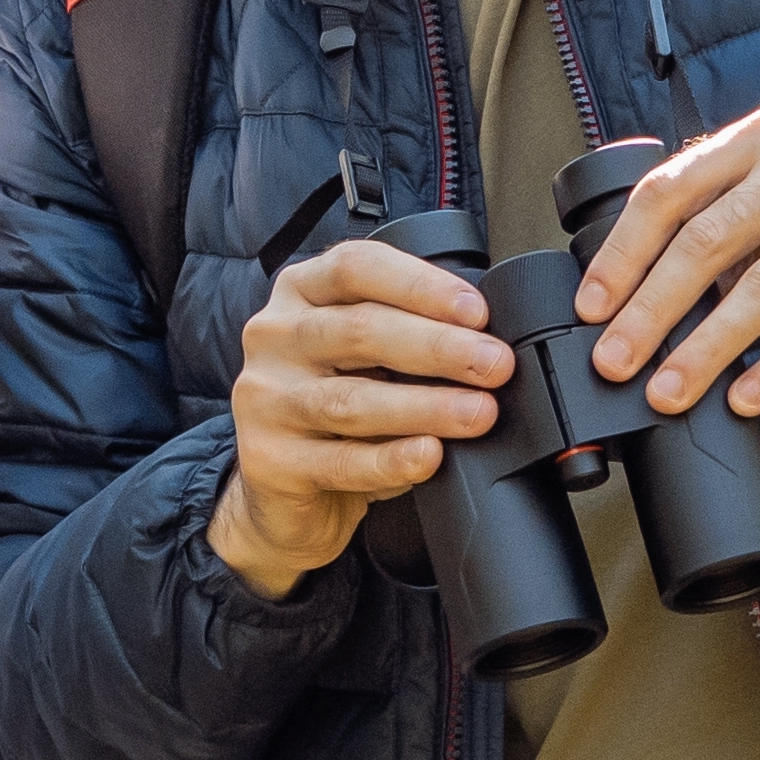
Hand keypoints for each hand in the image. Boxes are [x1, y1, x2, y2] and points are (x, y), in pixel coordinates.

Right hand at [210, 237, 513, 595]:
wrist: (287, 492)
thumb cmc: (338, 408)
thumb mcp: (364, 356)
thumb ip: (405, 335)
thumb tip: (486, 342)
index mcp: (300, 293)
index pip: (354, 268)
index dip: (419, 285)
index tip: (476, 311)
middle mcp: (274, 337)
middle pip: (358, 330)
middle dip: (438, 347)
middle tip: (494, 365)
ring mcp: (265, 398)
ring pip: (350, 398)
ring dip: (426, 406)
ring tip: (478, 413)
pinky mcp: (268, 459)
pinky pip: (340, 461)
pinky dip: (391, 459)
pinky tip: (428, 455)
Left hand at [571, 110, 759, 419]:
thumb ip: (722, 221)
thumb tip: (638, 297)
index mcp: (758, 138)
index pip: (669, 191)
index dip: (623, 253)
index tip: (590, 306)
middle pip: (706, 241)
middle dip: (650, 309)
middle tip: (613, 361)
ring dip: (706, 347)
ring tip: (668, 391)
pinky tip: (746, 397)